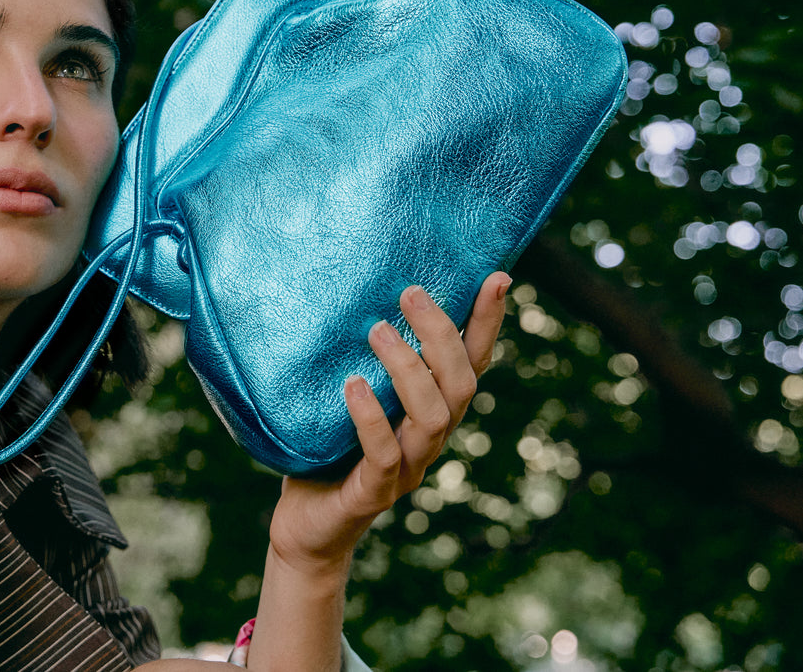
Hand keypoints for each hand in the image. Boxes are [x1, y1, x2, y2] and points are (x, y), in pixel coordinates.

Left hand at [268, 271, 510, 571]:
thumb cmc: (326, 449)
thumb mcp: (350, 396)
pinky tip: (352, 386)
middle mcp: (429, 439)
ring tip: (377, 332)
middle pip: (461, 385)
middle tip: (409, 293)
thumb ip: (365, 358)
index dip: (488, 323)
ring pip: (433, 418)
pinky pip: (384, 455)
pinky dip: (371, 418)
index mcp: (432, 411)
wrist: (306, 525)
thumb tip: (357, 290)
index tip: (496, 277)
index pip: (473, 362)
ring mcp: (407, 469)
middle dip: (442, 335)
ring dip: (409, 370)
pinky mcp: (373, 493)